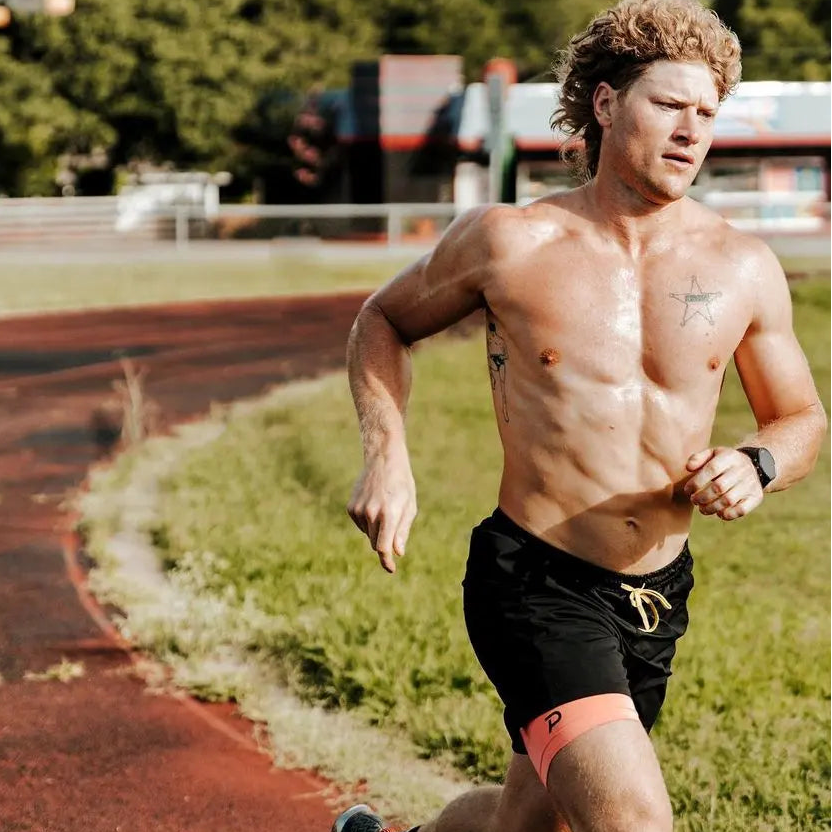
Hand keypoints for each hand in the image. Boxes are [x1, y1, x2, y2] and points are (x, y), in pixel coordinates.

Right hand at [347, 453, 416, 572]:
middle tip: (394, 524)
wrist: (383, 459)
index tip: (391, 569)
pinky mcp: (351, 508)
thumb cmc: (402, 483)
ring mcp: (358, 510)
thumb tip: (397, 552)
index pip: (384, 547)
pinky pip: (361, 525)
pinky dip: (368, 521)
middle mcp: (371, 514)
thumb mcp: (409, 506)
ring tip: (385, 507)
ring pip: (369, 534)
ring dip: (377, 529)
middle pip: (376, 543)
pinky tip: (374, 504)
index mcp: (389, 514)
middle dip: (385, 542)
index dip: (387, 561)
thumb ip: (402, 531)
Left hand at [684, 447, 763, 520]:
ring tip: (702, 508)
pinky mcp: (756, 497)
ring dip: (711, 507)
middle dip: (702, 497)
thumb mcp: (713, 453)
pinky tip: (719, 513)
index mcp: (729, 457)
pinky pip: (742, 510)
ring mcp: (750, 484)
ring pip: (729, 500)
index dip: (696, 482)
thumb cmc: (725, 462)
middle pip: (719, 487)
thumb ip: (698, 458)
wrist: (754, 465)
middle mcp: (742, 470)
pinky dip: (728, 514)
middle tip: (694, 500)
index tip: (688, 490)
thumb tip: (688, 467)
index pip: (711, 469)